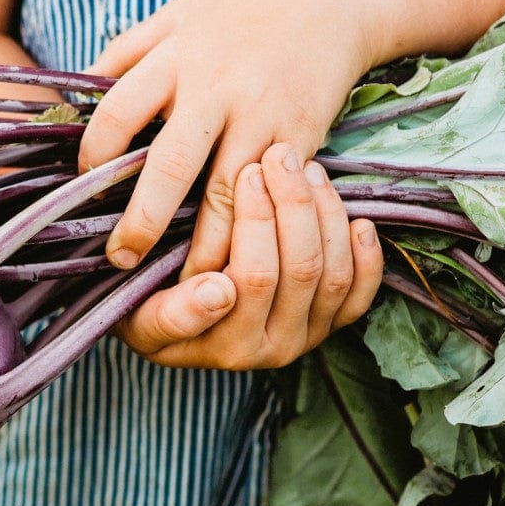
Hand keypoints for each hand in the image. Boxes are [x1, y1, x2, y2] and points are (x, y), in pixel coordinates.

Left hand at [79, 0, 378, 277]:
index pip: (118, 113)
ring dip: (204, 245)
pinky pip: (271, 196)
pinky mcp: (302, 135)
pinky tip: (236, 261)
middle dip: (143, 220)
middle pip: (170, 165)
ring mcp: (262, 114)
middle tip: (120, 259)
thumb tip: (74, 90)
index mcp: (175, 56)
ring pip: (227, 194)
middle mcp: (216, 87)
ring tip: (181, 284)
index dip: (94, 155)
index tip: (84, 186)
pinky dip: (254, 232)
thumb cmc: (241, 9)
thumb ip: (126, 50)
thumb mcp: (176, 14)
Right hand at [114, 144, 382, 368]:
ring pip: (333, 273)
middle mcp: (272, 349)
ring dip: (323, 215)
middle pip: (299, 269)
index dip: (256, 223)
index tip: (246, 175)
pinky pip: (361, 293)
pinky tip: (354, 218)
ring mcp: (305, 337)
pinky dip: (365, 256)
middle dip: (289, 204)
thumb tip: (219, 291)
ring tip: (302, 169)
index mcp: (226, 346)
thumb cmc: (145, 312)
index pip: (253, 279)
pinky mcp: (328, 326)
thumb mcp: (139, 318)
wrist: (169, 327)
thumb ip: (173, 314)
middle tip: (273, 156)